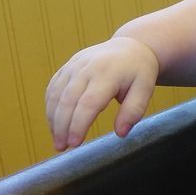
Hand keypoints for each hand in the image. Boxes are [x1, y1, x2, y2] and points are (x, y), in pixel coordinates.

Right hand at [46, 36, 158, 150]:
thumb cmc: (138, 71)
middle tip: (62, 147)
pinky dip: (50, 108)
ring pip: (56, 95)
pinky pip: (52, 88)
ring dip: (53, 120)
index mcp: (108, 73)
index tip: (75, 144)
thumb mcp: (145, 89)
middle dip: (62, 127)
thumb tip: (121, 133)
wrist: (129, 47)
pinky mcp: (66, 67)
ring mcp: (74, 66)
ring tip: (58, 141)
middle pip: (68, 101)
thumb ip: (134, 111)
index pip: (88, 103)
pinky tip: (54, 124)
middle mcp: (86, 67)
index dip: (79, 124)